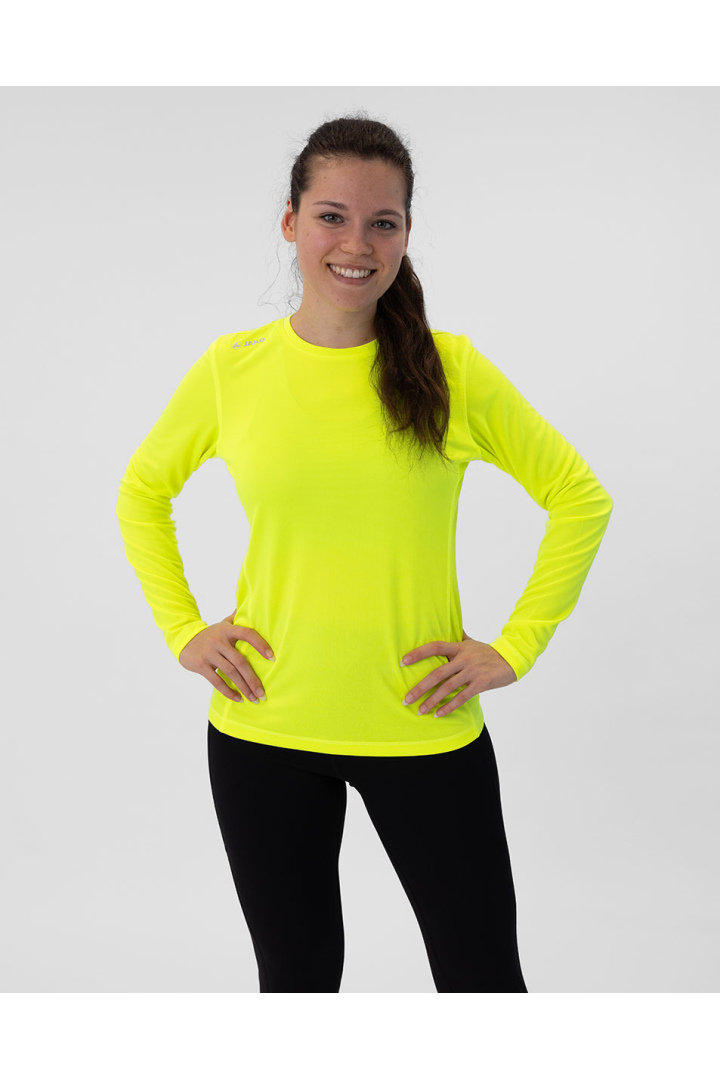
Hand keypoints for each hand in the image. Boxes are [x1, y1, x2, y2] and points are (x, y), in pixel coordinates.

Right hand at [179, 610, 273, 703]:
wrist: (183, 639)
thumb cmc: (210, 634)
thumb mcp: (223, 624)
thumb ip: (236, 618)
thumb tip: (251, 605)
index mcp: (227, 630)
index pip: (247, 634)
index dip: (261, 645)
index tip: (272, 658)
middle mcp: (219, 641)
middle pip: (240, 662)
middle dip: (253, 679)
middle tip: (263, 693)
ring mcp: (209, 653)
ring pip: (230, 673)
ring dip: (244, 688)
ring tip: (254, 698)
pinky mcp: (201, 665)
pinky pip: (217, 681)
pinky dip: (228, 691)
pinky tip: (238, 698)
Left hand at [400, 630, 516, 717]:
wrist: (512, 659)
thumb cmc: (488, 652)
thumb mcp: (472, 642)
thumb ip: (459, 636)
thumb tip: (450, 626)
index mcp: (459, 647)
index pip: (435, 647)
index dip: (418, 653)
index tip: (403, 662)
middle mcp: (463, 659)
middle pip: (437, 673)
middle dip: (419, 688)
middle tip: (406, 699)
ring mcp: (472, 671)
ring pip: (447, 687)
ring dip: (431, 701)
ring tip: (420, 711)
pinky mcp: (481, 683)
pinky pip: (462, 697)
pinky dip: (449, 706)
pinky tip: (438, 714)